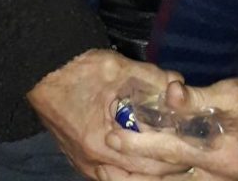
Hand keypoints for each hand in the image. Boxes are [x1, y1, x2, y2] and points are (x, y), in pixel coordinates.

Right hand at [27, 49, 182, 178]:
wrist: (42, 70)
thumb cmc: (78, 68)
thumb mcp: (117, 67)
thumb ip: (149, 76)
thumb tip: (177, 81)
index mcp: (102, 142)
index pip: (150, 163)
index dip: (176, 159)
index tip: (195, 152)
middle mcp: (92, 161)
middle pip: (139, 178)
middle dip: (166, 171)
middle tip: (188, 162)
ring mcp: (84, 163)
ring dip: (147, 176)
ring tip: (169, 166)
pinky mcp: (80, 159)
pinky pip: (109, 177)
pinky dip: (129, 175)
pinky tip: (143, 167)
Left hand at [99, 75, 237, 180]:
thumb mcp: (231, 92)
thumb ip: (197, 97)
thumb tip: (169, 91)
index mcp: (223, 156)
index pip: (171, 151)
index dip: (140, 143)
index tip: (112, 137)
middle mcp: (220, 180)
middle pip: (166, 178)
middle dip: (133, 169)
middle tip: (104, 157)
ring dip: (142, 178)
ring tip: (113, 169)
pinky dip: (160, 178)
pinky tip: (141, 174)